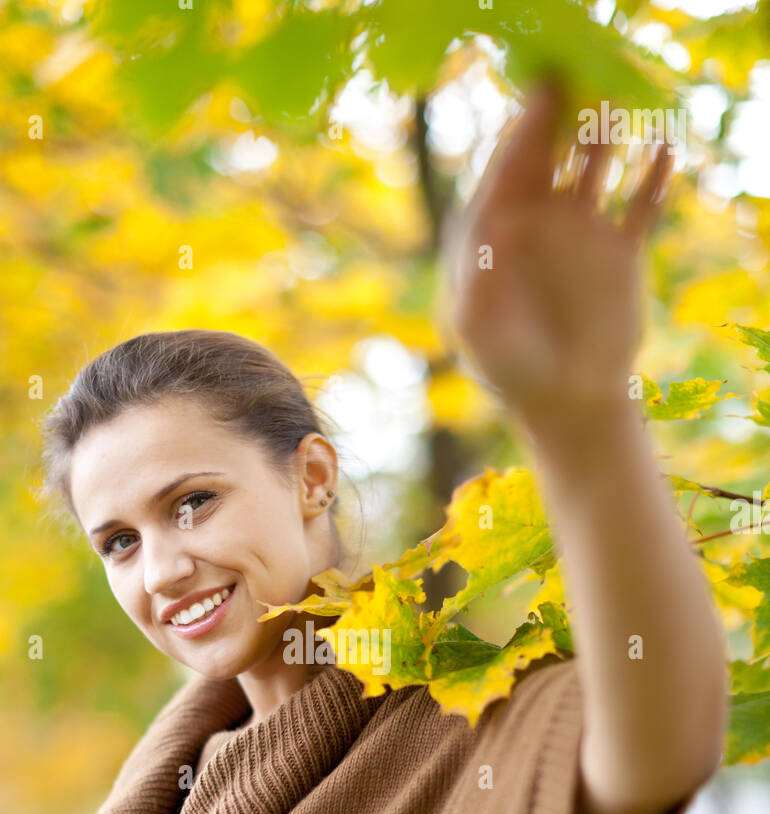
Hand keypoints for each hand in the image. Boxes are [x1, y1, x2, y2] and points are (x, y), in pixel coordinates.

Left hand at [448, 82, 673, 433]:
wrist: (568, 403)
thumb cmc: (512, 372)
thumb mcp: (480, 330)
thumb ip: (477, 280)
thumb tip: (493, 229)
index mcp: (493, 234)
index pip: (500, 175)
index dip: (514, 139)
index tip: (528, 110)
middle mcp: (535, 222)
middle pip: (544, 156)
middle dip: (552, 120)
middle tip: (565, 84)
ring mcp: (578, 232)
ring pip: (593, 167)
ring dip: (603, 136)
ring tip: (613, 111)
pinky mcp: (619, 249)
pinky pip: (640, 203)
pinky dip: (652, 176)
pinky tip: (662, 152)